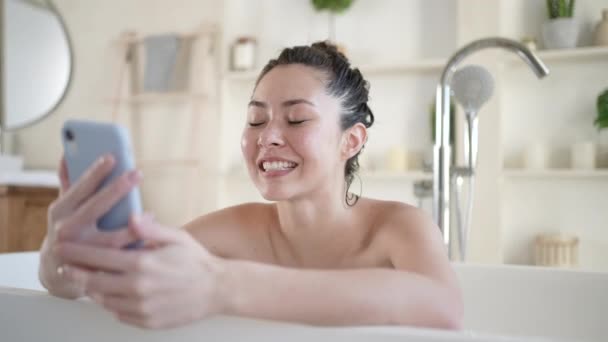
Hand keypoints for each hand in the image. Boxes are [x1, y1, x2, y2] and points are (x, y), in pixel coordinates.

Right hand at [40, 155, 141, 296]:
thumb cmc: (68, 229)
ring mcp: (81, 251)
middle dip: (117, 189)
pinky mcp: (95, 268)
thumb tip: (68, 155)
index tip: (112, 157)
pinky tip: (150, 237)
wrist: (58, 271)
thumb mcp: (64, 207)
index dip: (95, 172)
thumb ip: (68, 182)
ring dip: (134, 226)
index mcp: (61, 210)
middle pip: (96, 207)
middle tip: (136, 174)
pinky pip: (120, 258)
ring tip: (149, 214)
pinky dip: (137, 246)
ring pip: (112, 238)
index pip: (80, 188)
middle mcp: (68, 229)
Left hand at [55, 215, 223, 328]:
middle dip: (75, 272)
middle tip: (64, 266)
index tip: (63, 247)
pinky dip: (110, 304)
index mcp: (142, 264)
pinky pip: (118, 314)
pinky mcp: (147, 322)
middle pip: (94, 281)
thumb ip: (150, 230)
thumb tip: (131, 218)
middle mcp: (138, 288)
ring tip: (87, 280)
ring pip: (104, 300)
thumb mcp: (176, 237)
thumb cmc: (197, 261)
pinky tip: (112, 295)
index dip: (77, 252)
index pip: (99, 257)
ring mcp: (141, 308)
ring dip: (92, 289)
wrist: (218, 289)